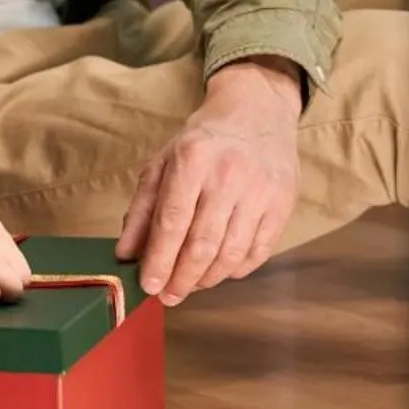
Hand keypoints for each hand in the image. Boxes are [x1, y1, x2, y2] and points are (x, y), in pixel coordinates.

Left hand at [117, 56, 301, 304]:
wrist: (256, 112)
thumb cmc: (203, 141)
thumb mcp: (163, 163)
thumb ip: (143, 209)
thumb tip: (125, 254)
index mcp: (192, 161)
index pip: (172, 222)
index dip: (159, 260)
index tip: (148, 285)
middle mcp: (228, 176)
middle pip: (202, 244)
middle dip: (181, 278)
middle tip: (168, 296)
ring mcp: (260, 191)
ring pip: (231, 254)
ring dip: (207, 279)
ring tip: (190, 285)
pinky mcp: (283, 204)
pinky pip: (257, 252)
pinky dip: (235, 270)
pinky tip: (219, 271)